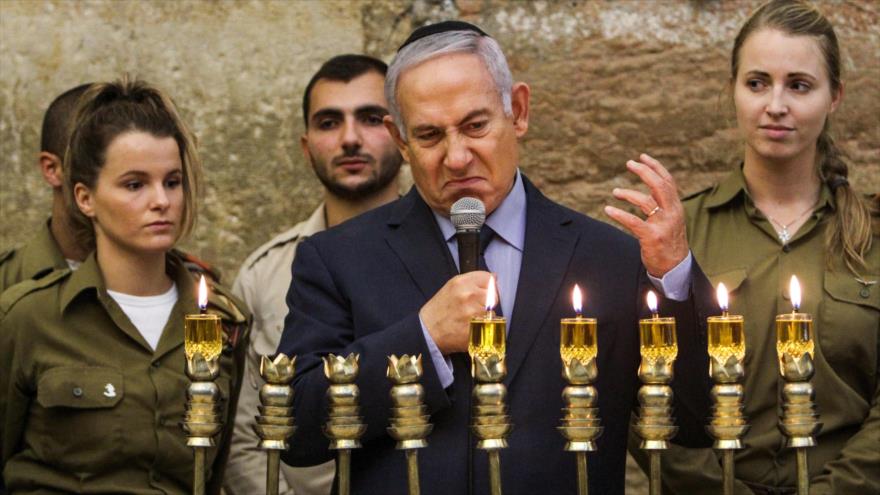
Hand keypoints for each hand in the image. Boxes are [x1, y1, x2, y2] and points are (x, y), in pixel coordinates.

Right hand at [420, 271, 492, 354]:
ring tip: (469, 319)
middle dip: (487, 302)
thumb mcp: (451, 287)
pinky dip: (482, 327)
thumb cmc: (439, 310)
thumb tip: (494, 277)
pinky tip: (470, 327)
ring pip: (492, 312)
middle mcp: (468, 295)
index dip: (488, 286)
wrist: (427, 332)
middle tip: (473, 308)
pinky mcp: (476, 329)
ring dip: (485, 316)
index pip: (489, 278)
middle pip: (494, 296)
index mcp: (461, 282)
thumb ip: (472, 281)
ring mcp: (473, 313)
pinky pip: (489, 326)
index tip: (483, 292)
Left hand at [604, 153, 688, 276]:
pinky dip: (619, 214)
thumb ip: (662, 204)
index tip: (642, 156)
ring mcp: (662, 225)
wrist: (675, 268)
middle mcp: (672, 213)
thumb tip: (649, 188)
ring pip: (645, 202)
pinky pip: (633, 222)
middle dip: (644, 171)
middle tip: (629, 163)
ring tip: (615, 191)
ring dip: (627, 193)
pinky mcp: (651, 237)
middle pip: (659, 185)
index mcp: (676, 207)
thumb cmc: (669, 241)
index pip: (668, 181)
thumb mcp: (670, 219)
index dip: (656, 166)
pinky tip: (608, 209)